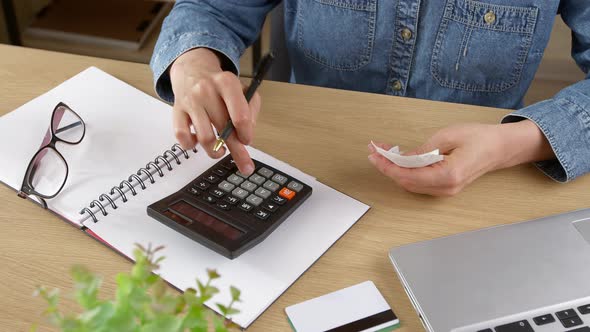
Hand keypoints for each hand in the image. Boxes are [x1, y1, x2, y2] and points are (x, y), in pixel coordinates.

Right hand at [169, 48, 260, 174]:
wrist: (193, 70)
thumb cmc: (220, 85)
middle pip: (223, 129)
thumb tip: (247, 132)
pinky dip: (191, 145)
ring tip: (220, 150)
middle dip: (236, 150)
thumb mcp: (242, 89)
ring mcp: (190, 101)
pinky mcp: (177, 111)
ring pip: (205, 138)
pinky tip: (198, 141)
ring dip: (215, 151)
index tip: (247, 140)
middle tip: (245, 165)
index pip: (240, 115)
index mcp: (226, 83)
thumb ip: (251, 109)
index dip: (246, 133)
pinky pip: (182, 136)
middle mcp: (206, 91)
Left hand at [368, 121, 553, 195]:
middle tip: (374, 151)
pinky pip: (419, 183)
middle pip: (407, 182)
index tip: (376, 155)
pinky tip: (397, 160)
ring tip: (382, 153)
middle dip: (387, 167)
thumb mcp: (447, 136)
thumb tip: (401, 157)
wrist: (500, 148)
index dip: (389, 166)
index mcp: (449, 175)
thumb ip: (422, 150)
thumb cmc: (479, 138)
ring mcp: (446, 190)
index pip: (410, 175)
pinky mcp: (444, 187)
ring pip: (411, 184)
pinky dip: (405, 172)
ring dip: (394, 170)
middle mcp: (446, 188)